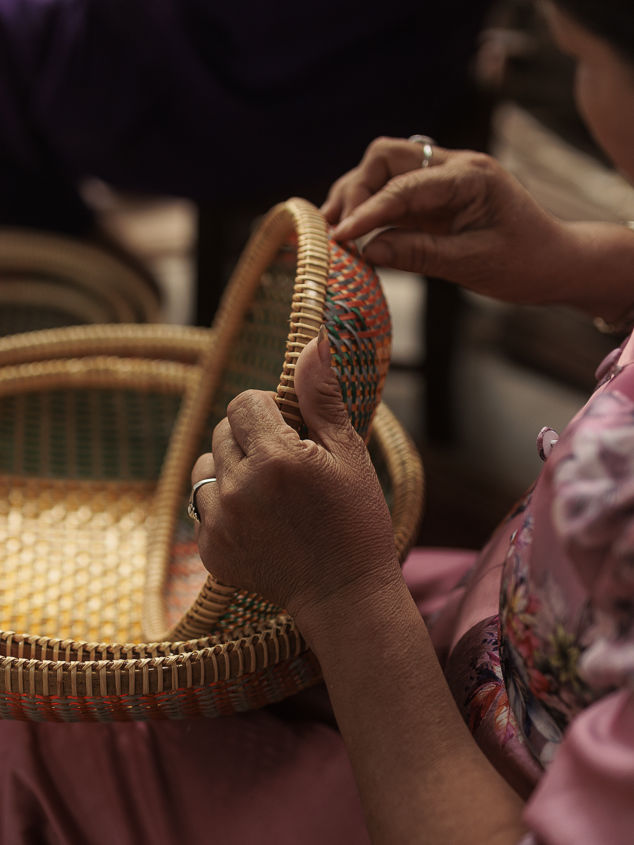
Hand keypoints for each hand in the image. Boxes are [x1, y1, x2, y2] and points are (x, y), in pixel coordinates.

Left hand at [191, 328, 399, 633]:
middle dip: (250, 438)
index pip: (244, 402)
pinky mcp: (210, 550)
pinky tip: (259, 524)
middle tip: (285, 466)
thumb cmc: (356, 520)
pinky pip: (203, 506)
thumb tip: (314, 339)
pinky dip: (224, 507)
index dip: (268, 410)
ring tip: (268, 494)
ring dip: (230, 469)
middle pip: (223, 431)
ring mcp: (221, 522)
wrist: (345, 596)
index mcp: (276, 458)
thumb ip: (322, 397)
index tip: (291, 431)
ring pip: (206, 467)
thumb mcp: (349, 453)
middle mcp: (240, 488)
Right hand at [322, 136, 573, 305]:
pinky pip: (391, 192)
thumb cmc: (523, 263)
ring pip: (383, 169)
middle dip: (355, 190)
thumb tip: (368, 251)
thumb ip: (420, 254)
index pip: (404, 185)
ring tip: (332, 228)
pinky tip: (352, 231)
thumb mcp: (472, 264)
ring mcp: (441, 179)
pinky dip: (369, 208)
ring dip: (355, 195)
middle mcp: (453, 166)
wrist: (554, 263)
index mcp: (470, 176)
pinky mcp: (433, 197)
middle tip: (339, 232)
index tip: (341, 237)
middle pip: (385, 157)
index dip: (367, 211)